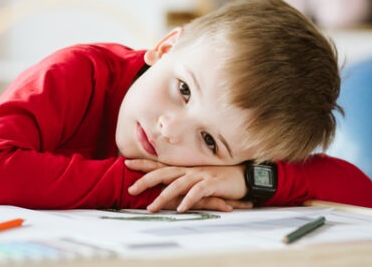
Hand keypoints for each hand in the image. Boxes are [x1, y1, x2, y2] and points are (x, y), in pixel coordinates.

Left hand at [125, 159, 250, 212]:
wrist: (245, 176)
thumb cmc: (220, 178)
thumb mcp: (198, 179)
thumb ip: (183, 182)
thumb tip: (166, 190)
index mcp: (184, 169)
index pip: (160, 164)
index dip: (143, 163)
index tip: (126, 162)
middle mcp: (189, 170)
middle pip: (163, 173)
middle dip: (146, 180)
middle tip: (131, 189)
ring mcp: (200, 176)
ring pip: (177, 185)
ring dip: (163, 197)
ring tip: (151, 208)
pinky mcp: (212, 184)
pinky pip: (198, 193)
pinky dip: (189, 200)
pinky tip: (181, 208)